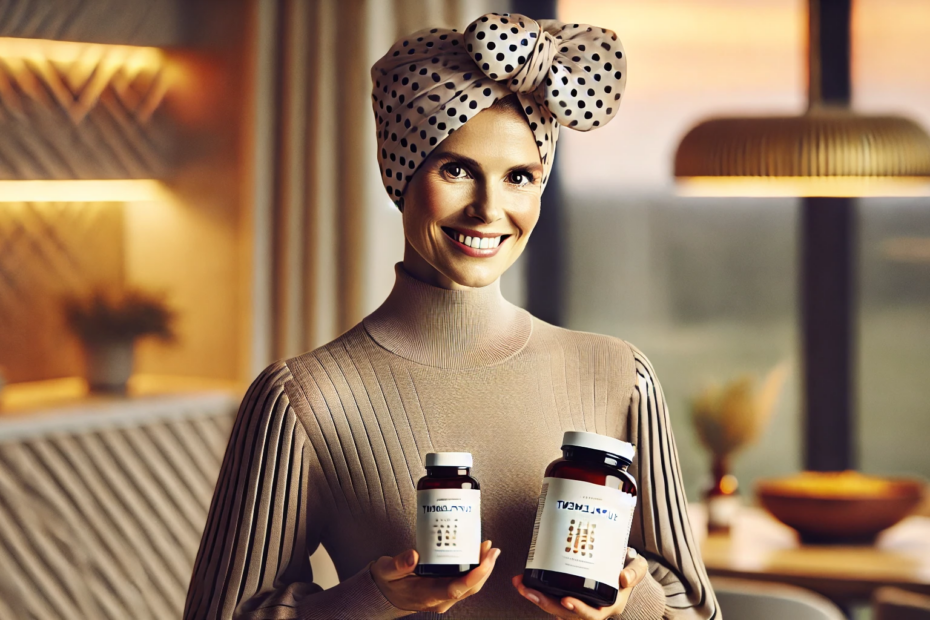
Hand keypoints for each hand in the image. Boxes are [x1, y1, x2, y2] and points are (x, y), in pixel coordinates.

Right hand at [371, 539, 500, 614]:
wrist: (382, 596)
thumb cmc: (385, 583)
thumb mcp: (386, 571)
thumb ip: (398, 564)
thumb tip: (413, 555)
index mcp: (427, 595)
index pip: (456, 588)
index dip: (475, 574)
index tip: (486, 558)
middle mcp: (439, 599)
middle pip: (470, 587)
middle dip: (485, 568)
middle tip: (491, 548)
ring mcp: (443, 597)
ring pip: (470, 586)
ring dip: (482, 568)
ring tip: (487, 548)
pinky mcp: (444, 591)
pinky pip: (464, 583)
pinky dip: (474, 569)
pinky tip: (475, 554)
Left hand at [512, 548, 648, 619]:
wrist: (623, 569)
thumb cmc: (630, 569)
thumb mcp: (638, 568)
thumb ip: (634, 572)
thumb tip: (624, 578)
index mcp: (607, 605)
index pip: (592, 615)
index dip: (579, 609)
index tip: (566, 600)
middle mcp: (590, 608)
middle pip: (565, 613)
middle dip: (544, 603)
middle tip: (527, 590)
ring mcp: (578, 602)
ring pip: (554, 607)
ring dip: (535, 597)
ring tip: (520, 585)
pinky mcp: (568, 594)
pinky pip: (551, 598)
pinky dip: (537, 591)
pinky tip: (524, 583)